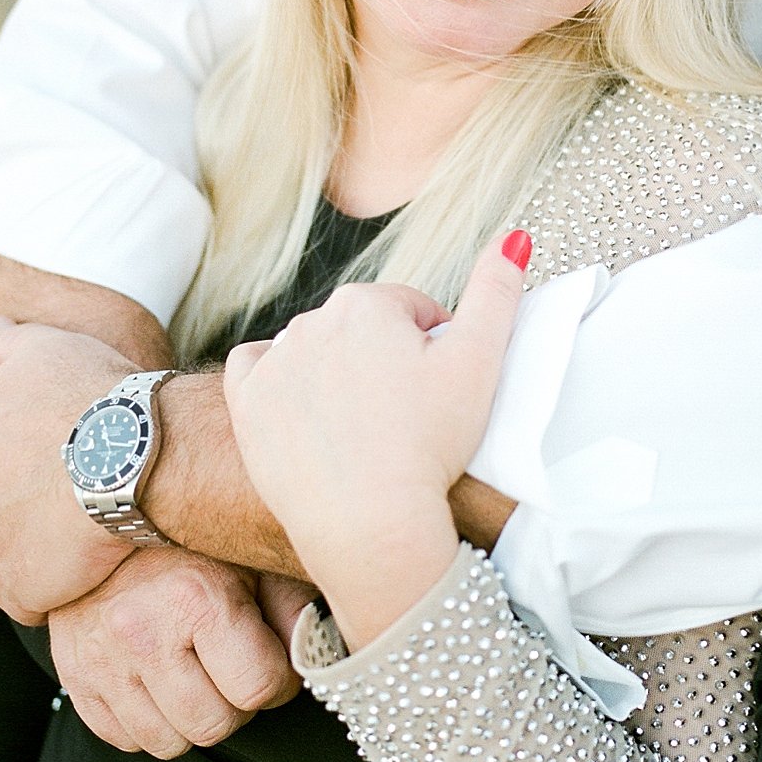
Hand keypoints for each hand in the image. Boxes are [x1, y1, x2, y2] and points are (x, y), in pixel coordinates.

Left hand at [0, 320, 133, 623]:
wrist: (135, 454)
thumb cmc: (98, 394)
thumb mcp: (50, 345)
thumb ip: (9, 340)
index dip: (37, 451)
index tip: (74, 449)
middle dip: (33, 497)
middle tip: (88, 485)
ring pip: (14, 545)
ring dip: (47, 539)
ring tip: (97, 521)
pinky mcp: (17, 584)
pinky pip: (31, 594)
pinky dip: (57, 584)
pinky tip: (91, 563)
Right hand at [48, 546, 301, 756]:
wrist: (106, 518)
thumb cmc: (192, 540)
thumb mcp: (253, 557)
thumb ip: (293, 608)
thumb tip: (320, 657)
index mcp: (197, 598)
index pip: (258, 689)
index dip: (276, 683)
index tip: (272, 663)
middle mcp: (143, 632)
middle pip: (213, 726)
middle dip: (235, 706)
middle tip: (233, 671)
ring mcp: (101, 659)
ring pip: (168, 743)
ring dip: (191, 719)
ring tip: (197, 675)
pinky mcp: (74, 676)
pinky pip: (123, 739)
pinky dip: (149, 722)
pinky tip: (160, 682)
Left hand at [225, 233, 529, 645]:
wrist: (369, 524)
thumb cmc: (430, 445)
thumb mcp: (481, 362)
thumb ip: (498, 290)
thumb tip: (514, 237)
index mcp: (367, 303)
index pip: (410, 310)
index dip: (434, 348)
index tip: (441, 391)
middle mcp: (312, 320)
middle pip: (361, 329)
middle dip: (385, 359)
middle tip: (407, 415)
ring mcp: (274, 362)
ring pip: (313, 348)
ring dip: (336, 371)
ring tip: (362, 423)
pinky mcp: (246, 403)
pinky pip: (255, 368)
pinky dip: (278, 379)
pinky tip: (304, 406)